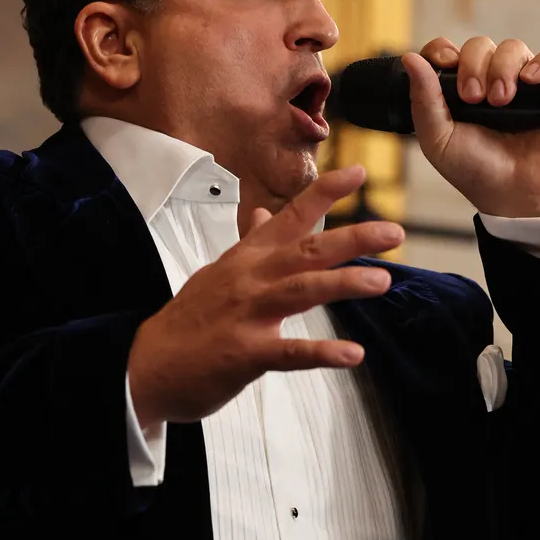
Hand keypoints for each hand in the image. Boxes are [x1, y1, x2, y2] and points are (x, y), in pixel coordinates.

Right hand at [127, 165, 402, 427]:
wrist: (145, 366)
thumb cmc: (187, 322)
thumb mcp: (217, 274)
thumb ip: (249, 244)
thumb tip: (264, 213)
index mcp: (247, 260)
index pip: (289, 217)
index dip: (324, 194)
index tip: (358, 172)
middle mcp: (249, 279)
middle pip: (306, 250)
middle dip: (352, 238)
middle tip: (393, 231)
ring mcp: (246, 315)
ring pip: (301, 290)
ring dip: (343, 283)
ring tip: (382, 281)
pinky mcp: (244, 353)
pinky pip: (290, 352)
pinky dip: (322, 353)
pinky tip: (353, 353)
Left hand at [404, 35, 539, 218]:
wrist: (517, 197)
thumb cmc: (476, 172)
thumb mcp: (438, 141)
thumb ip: (423, 100)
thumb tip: (409, 58)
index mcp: (458, 90)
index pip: (447, 51)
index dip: (444, 51)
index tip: (446, 65)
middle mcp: (490, 81)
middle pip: (480, 45)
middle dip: (474, 66)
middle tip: (475, 99)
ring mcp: (524, 85)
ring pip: (514, 48)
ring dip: (504, 68)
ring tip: (502, 101)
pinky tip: (531, 81)